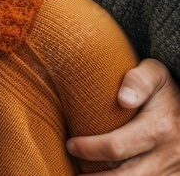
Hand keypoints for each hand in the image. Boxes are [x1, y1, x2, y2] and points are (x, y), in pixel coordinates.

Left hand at [66, 58, 179, 174]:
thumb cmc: (164, 88)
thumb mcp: (155, 74)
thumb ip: (138, 81)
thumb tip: (124, 99)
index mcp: (160, 128)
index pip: (116, 147)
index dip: (89, 149)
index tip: (70, 145)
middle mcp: (168, 154)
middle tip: (74, 172)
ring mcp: (174, 169)